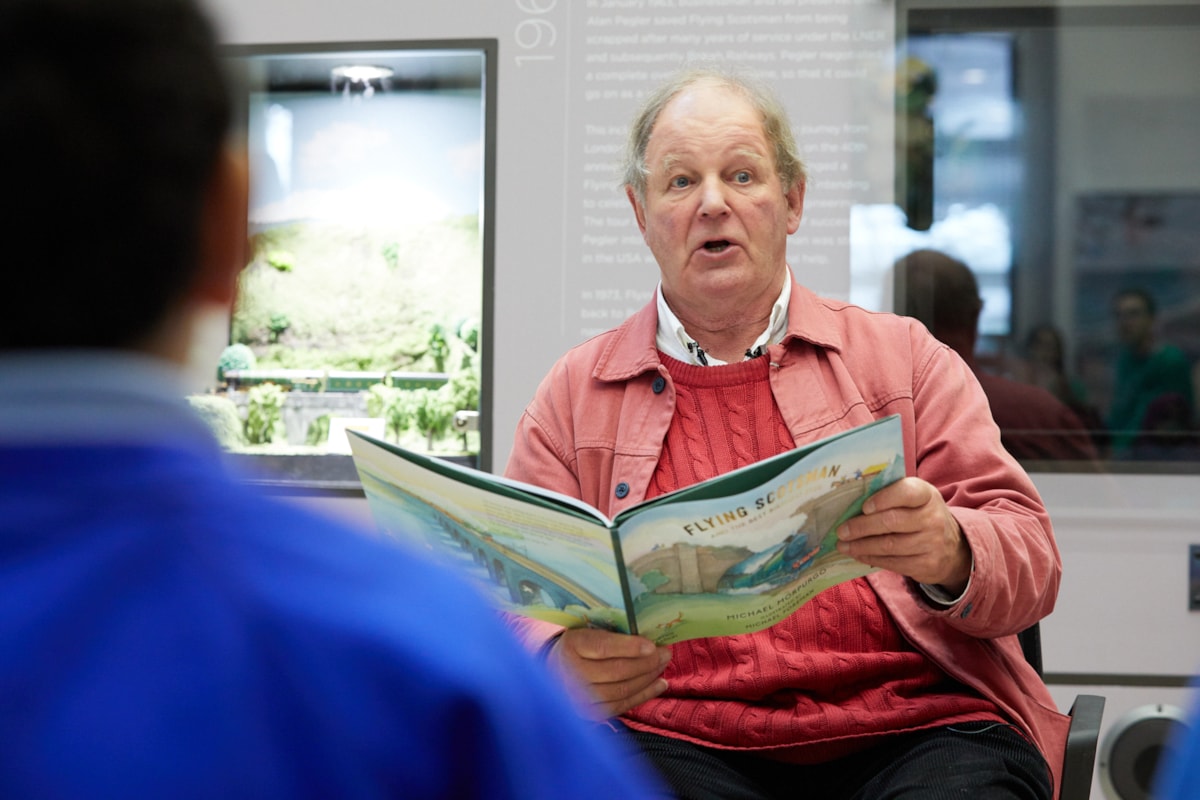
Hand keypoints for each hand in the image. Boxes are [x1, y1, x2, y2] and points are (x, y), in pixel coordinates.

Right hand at [545, 628, 670, 719]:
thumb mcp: (586, 632)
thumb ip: (611, 635)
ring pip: (621, 690)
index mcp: (571, 645)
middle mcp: (572, 674)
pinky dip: (644, 695)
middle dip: (647, 662)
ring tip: (663, 666)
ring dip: (648, 678)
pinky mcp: (589, 713)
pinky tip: (659, 685)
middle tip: (665, 653)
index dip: (629, 647)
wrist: (551, 672)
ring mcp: (579, 698)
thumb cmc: (578, 647)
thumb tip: (647, 639)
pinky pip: (621, 705)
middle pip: (616, 671)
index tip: (652, 645)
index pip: (602, 647)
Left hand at [835, 477, 971, 594]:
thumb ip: (891, 496)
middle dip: (862, 527)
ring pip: (889, 545)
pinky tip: (857, 554)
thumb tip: (851, 501)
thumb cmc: (921, 516)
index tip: (863, 507)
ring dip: (861, 546)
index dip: (884, 499)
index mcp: (927, 495)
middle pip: (892, 521)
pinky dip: (871, 558)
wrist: (953, 548)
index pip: (907, 492)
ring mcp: (931, 543)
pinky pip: (893, 563)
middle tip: (841, 531)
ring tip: (843, 545)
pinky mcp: (926, 565)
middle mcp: (932, 518)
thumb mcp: (915, 500)